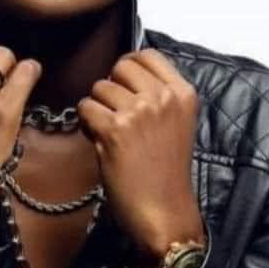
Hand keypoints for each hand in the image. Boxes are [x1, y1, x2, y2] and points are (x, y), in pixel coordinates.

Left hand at [77, 48, 204, 259]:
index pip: (147, 55)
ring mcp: (140, 111)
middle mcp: (163, 97)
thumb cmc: (166, 172)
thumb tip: (123, 71)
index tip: (124, 85)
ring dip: (98, 108)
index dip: (128, 67)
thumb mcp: (176, 122)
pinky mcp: (115, 129)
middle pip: (120, 66)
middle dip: (111, 87)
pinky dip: (86, 124)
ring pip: (99, 87)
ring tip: (110, 132)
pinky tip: (99, 141)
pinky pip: (85, 108)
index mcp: (182, 93)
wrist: (164, 212)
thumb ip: (158, 94)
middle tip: (115, 113)